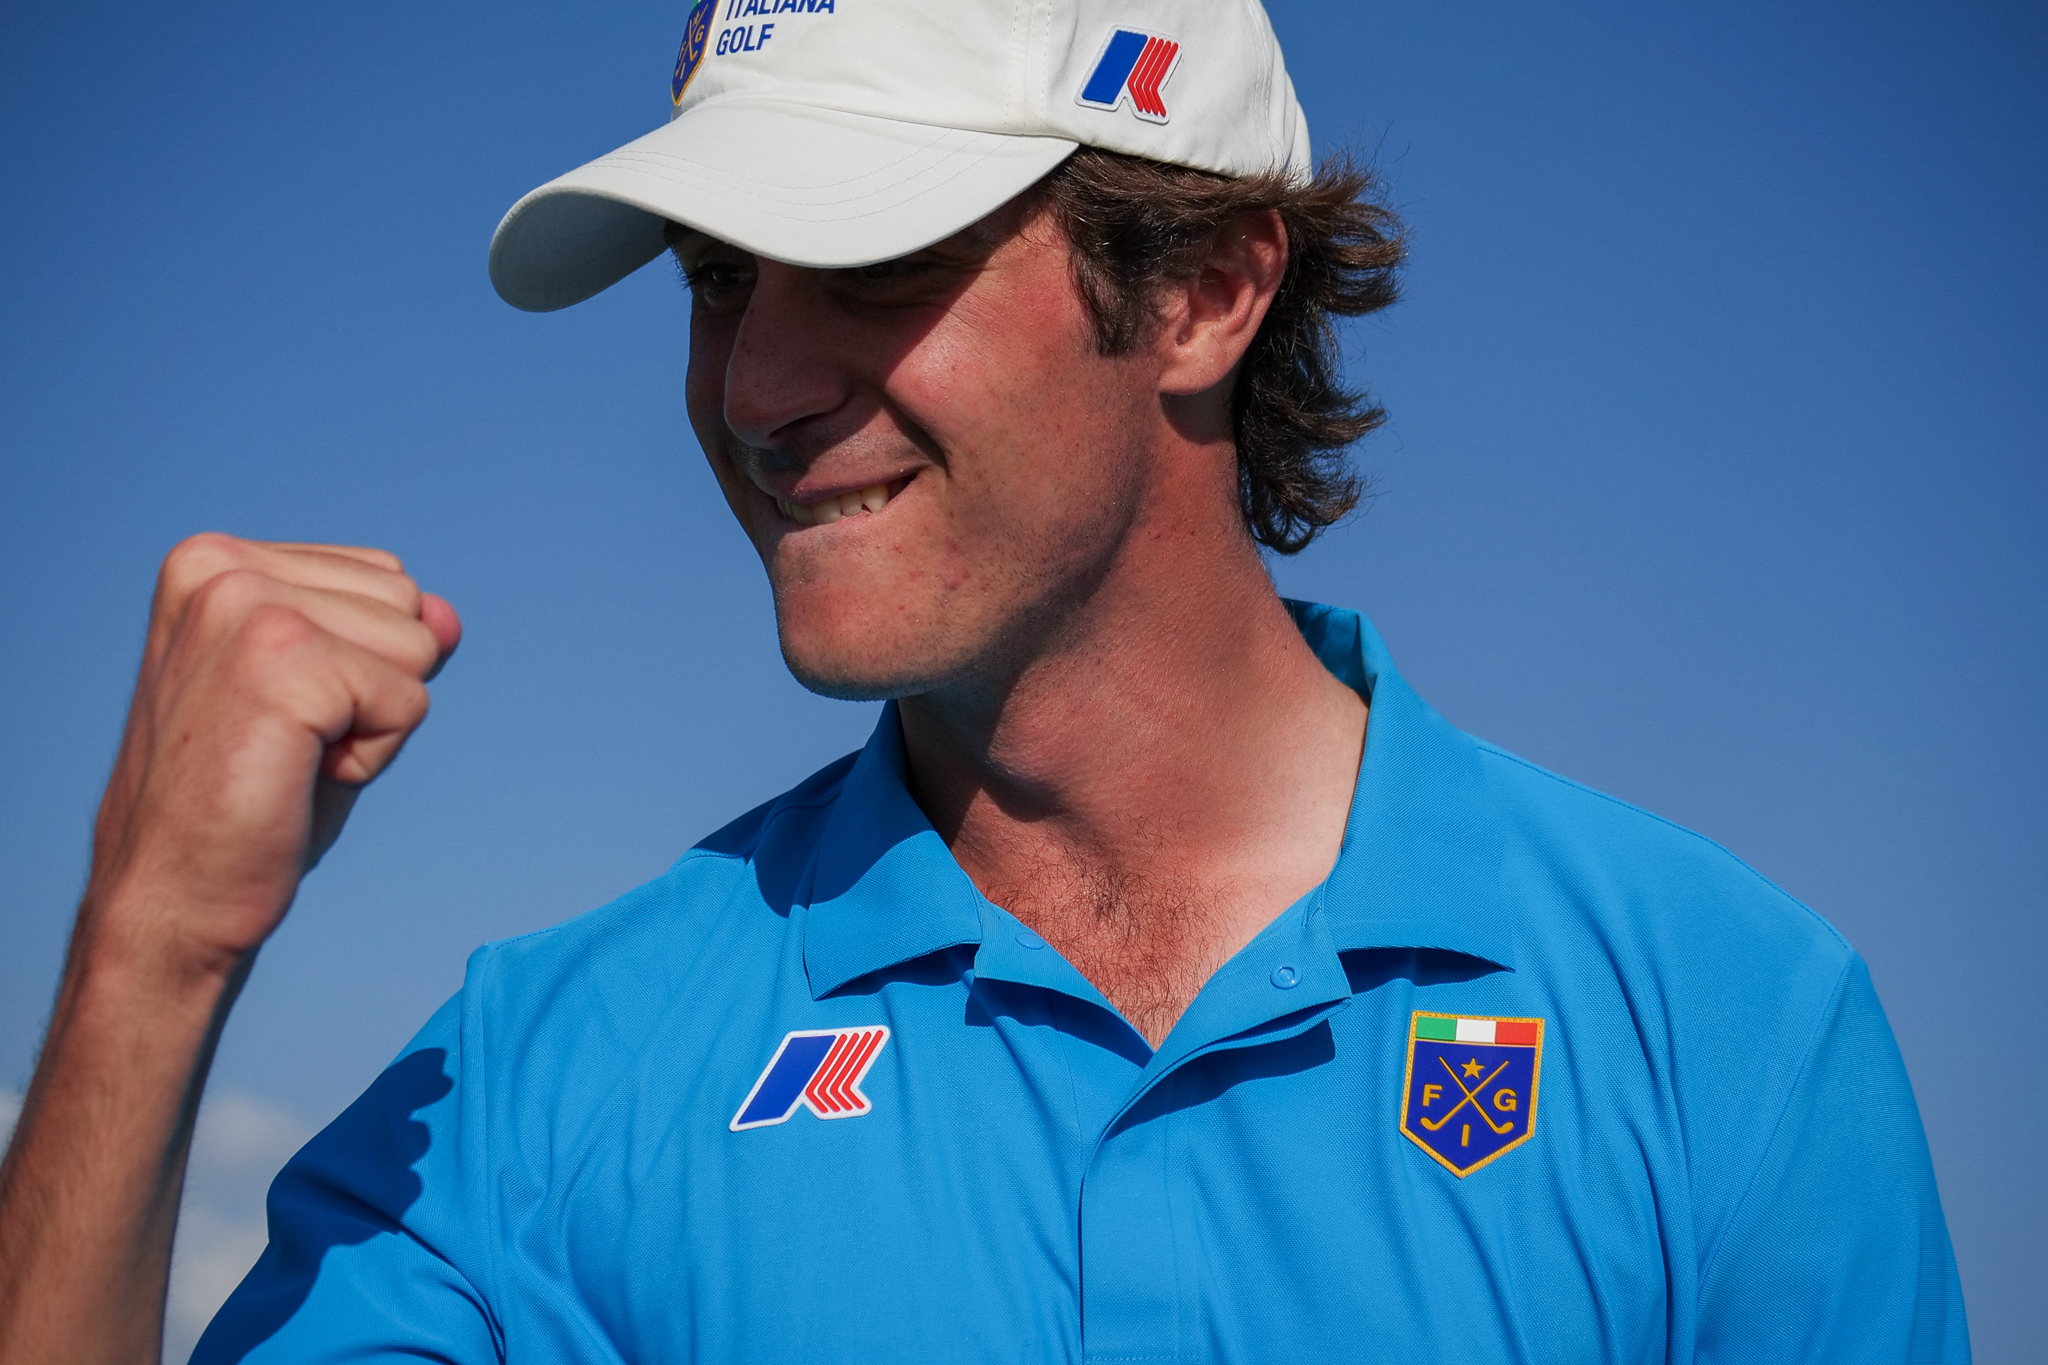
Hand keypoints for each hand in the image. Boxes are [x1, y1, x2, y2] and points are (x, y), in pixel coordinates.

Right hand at [81, 533, 461, 979]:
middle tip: (284, 745)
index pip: (385, 580)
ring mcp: (248, 607)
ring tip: (287, 759)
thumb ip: (384, 641)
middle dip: (374, 688)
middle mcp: (223, 567)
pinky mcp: (283, 659)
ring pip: (418, 649)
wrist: (169, 898)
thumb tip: (449, 615)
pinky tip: (295, 778)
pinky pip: (409, 702)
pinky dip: (372, 758)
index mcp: (216, 560)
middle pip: (409, 606)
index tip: (280, 715)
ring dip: (373, 723)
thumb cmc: (242, 804)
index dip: (361, 665)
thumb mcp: (325, 699)